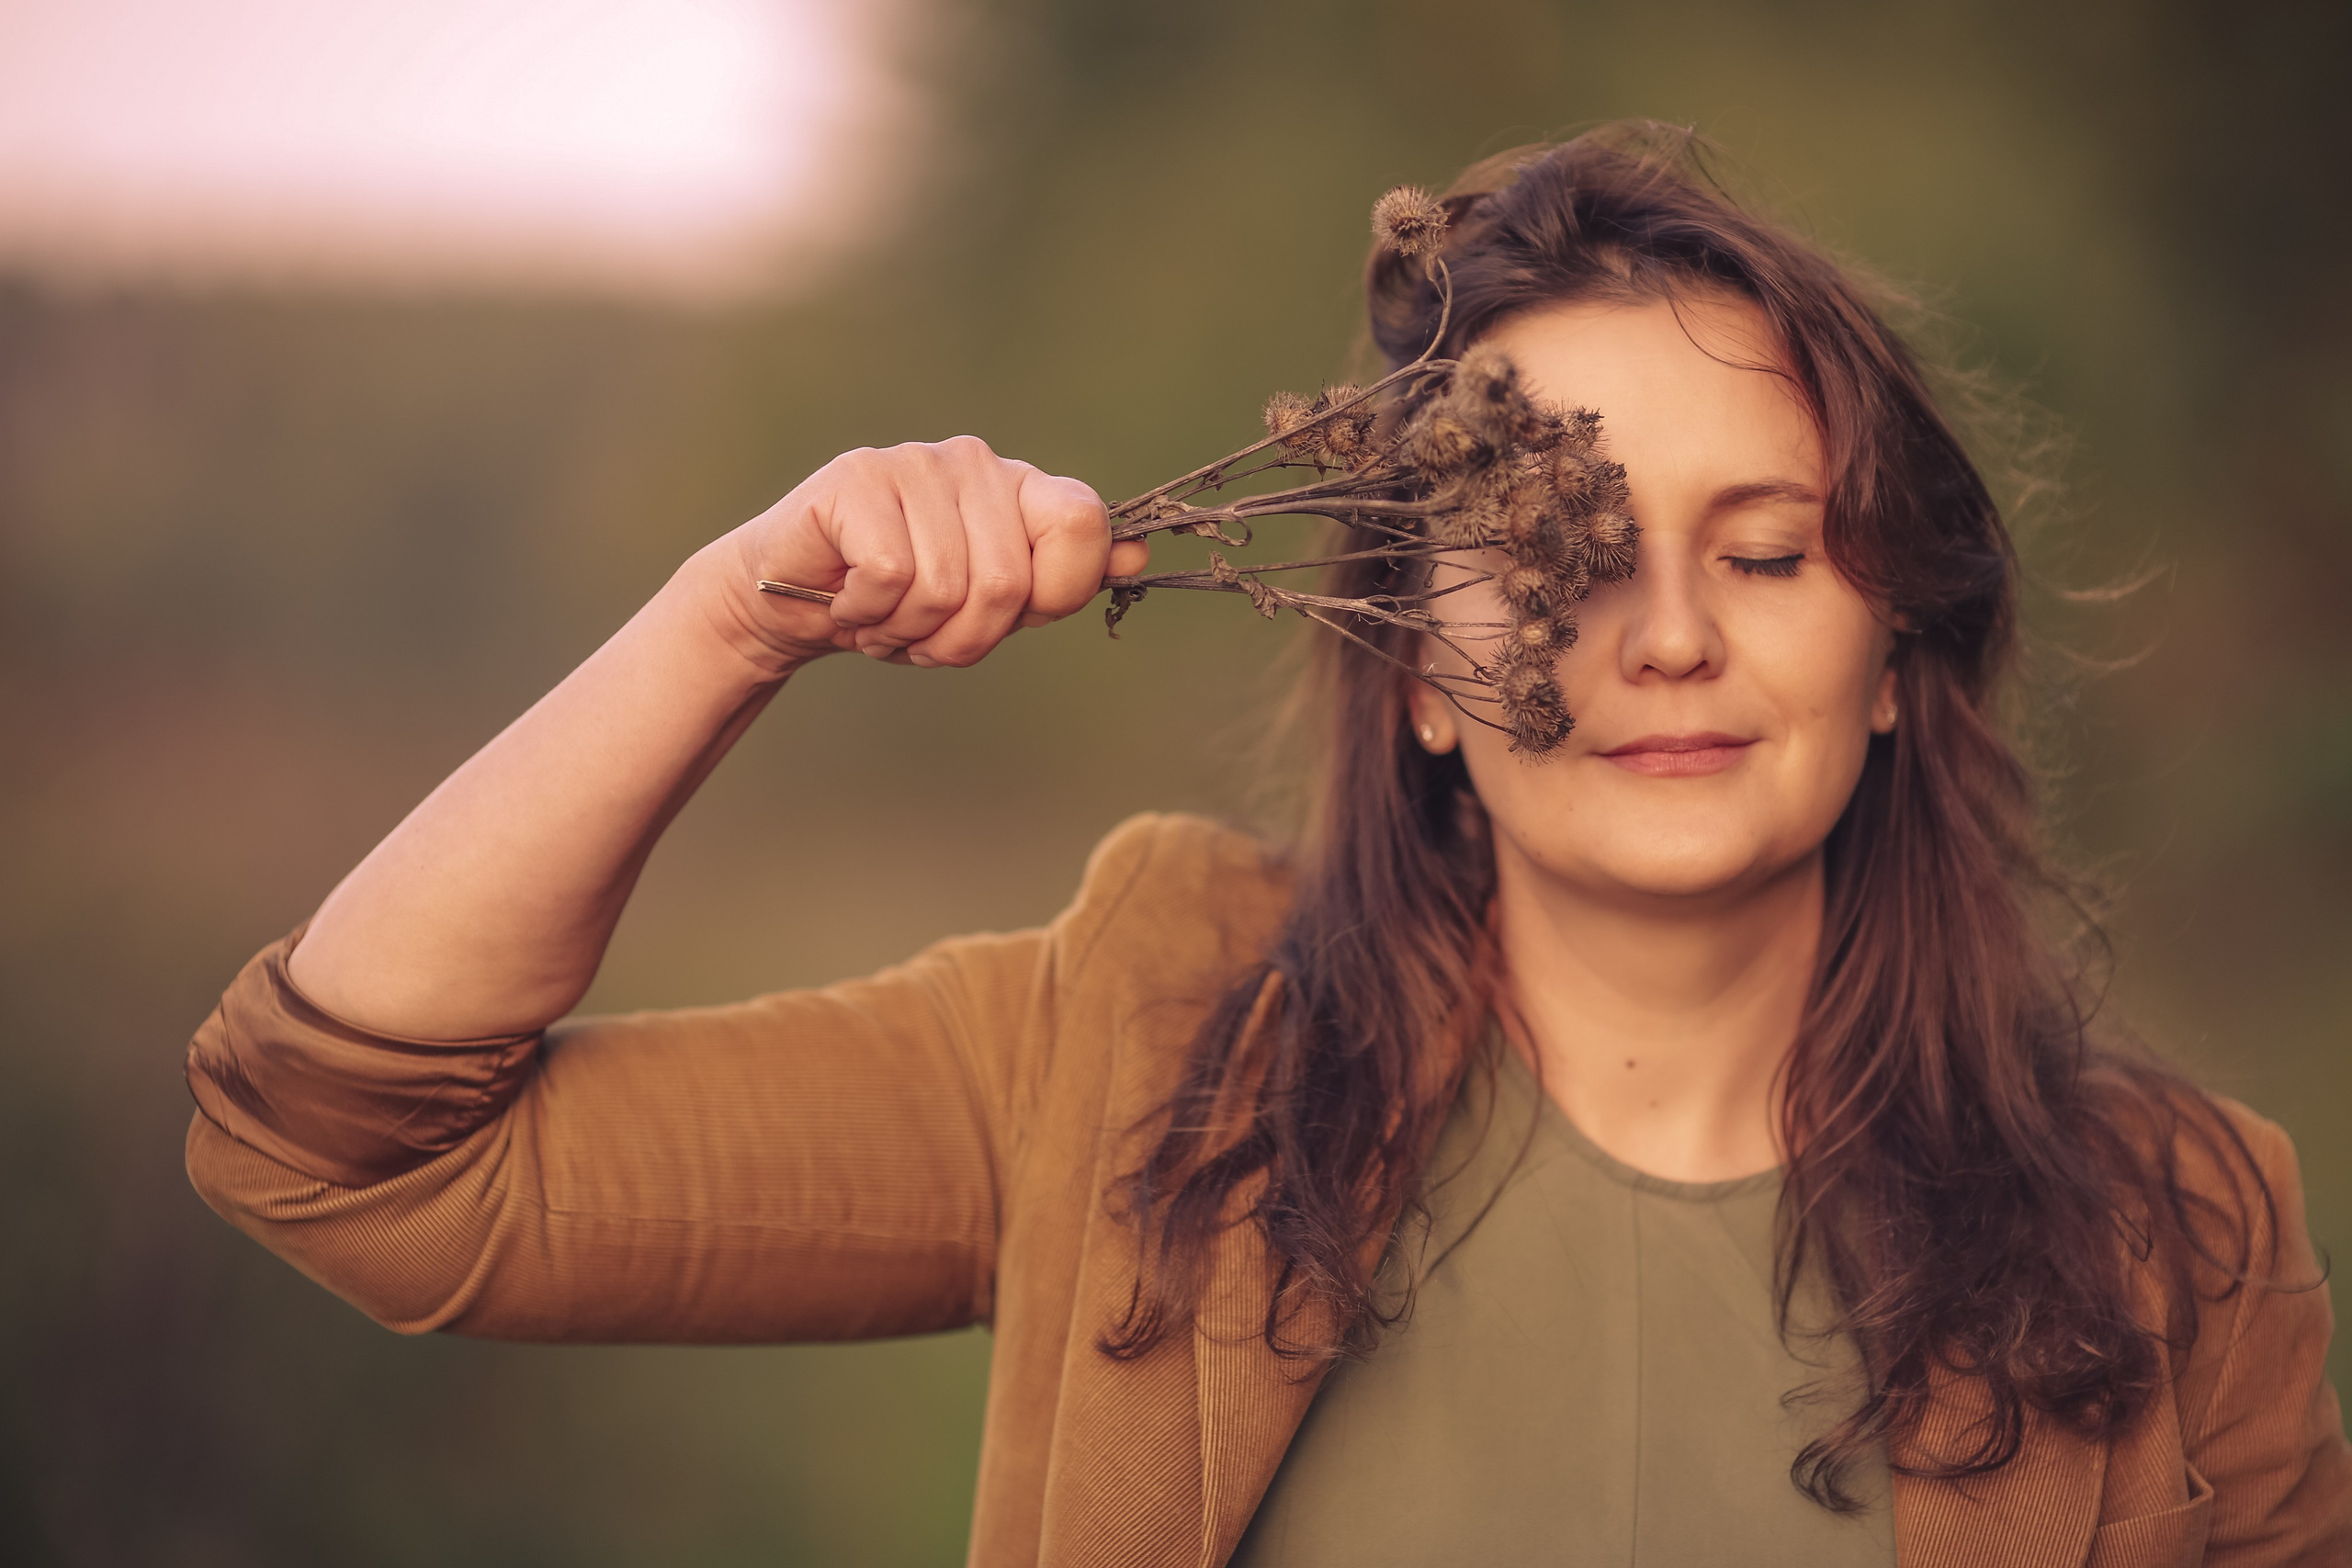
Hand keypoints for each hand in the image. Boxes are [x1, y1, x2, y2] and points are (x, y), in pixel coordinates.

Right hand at [698, 437, 1147, 675]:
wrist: (793, 602)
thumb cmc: (903, 607)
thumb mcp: (993, 607)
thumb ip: (1061, 580)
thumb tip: (1137, 555)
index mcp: (1021, 488)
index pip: (1084, 527)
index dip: (1053, 594)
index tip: (1006, 615)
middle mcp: (976, 463)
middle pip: (1011, 581)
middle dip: (963, 638)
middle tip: (922, 633)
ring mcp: (916, 463)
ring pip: (947, 586)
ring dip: (908, 631)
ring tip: (882, 615)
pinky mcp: (858, 479)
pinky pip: (892, 577)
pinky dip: (867, 614)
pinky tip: (848, 598)